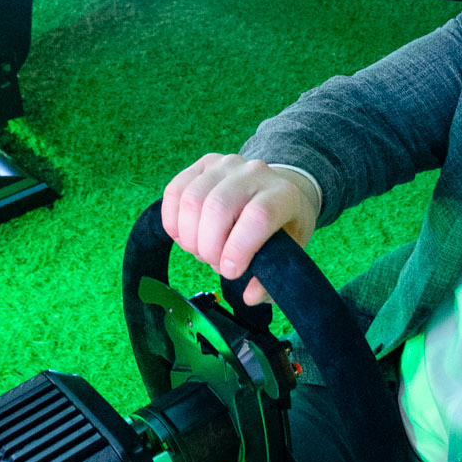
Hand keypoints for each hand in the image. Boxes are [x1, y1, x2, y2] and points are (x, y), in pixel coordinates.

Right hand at [158, 154, 316, 280]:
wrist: (276, 190)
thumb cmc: (282, 226)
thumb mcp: (289, 252)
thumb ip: (272, 279)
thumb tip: (250, 296)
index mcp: (282, 195)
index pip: (257, 217)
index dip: (238, 249)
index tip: (231, 272)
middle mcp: (254, 172)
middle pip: (217, 207)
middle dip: (208, 246)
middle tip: (214, 263)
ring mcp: (226, 165)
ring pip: (192, 199)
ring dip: (189, 236)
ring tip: (201, 250)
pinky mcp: (203, 165)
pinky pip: (175, 191)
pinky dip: (172, 221)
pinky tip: (184, 235)